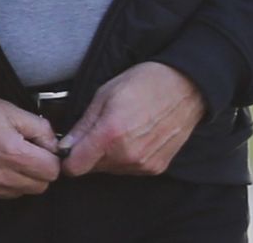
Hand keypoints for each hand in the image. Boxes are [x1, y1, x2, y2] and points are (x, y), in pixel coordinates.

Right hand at [0, 87, 60, 199]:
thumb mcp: (12, 110)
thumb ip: (40, 129)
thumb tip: (54, 144)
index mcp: (13, 154)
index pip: (51, 172)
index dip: (51, 157)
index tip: (43, 148)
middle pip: (38, 187)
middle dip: (39, 171)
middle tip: (29, 153)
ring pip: (18, 193)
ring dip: (20, 179)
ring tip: (8, 157)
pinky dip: (1, 183)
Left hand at [61, 62, 205, 177]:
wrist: (187, 85)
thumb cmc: (146, 82)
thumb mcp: (106, 93)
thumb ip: (84, 124)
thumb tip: (65, 146)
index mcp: (110, 134)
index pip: (75, 168)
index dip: (68, 158)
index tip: (71, 148)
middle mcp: (126, 155)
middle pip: (93, 168)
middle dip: (91, 153)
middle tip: (103, 129)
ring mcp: (143, 163)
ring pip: (112, 170)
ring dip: (111, 155)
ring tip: (125, 128)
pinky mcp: (156, 167)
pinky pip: (131, 169)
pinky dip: (129, 157)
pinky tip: (139, 136)